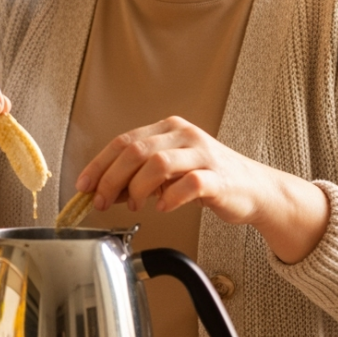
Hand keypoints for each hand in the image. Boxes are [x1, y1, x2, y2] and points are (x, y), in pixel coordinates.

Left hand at [74, 116, 270, 222]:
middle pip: (136, 151)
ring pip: (158, 163)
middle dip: (112, 178)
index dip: (99, 164)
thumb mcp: (169, 171)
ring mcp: (202, 154)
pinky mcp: (218, 177)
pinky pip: (189, 184)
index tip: (83, 185)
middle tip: (102, 201)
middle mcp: (184, 136)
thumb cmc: (210, 178)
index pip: (123, 141)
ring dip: (137, 188)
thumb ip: (139, 175)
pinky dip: (170, 198)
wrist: (254, 188)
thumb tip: (104, 190)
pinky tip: (163, 207)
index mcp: (168, 129)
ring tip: (134, 205)